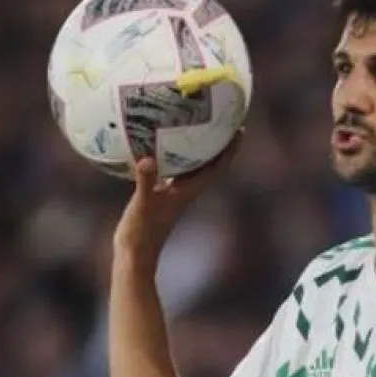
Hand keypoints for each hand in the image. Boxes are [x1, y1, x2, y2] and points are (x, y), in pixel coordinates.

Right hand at [111, 132, 241, 261]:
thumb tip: (147, 160)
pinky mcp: (162, 196)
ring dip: (201, 149)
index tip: (239, 130)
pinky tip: (164, 145)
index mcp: (188, 192)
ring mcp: (175, 194)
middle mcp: (186, 191)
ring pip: (195, 167)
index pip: (216, 168)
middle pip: (211, 164)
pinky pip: (175, 171)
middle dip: (220, 144)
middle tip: (225, 121)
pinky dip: (176, 157)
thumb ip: (146, 182)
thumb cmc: (141, 233)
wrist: (135, 255)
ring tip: (202, 127)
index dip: (230, 150)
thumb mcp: (142, 204)